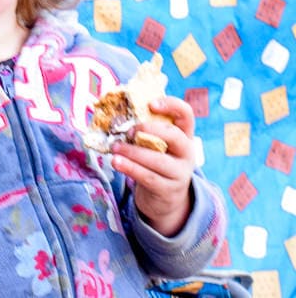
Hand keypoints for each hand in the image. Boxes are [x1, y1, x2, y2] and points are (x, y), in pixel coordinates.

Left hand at [111, 96, 195, 236]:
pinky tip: (116, 162)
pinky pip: (148, 177)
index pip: (186, 113)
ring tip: (115, 147)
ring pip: (158, 160)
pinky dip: (130, 168)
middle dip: (149, 130)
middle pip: (174, 136)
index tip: (151, 104)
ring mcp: (180, 172)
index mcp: (184, 134)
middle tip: (129, 131)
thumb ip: (145, 129)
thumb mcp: (156, 143)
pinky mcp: (168, 189)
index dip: (171, 105)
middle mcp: (187, 152)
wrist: (165, 198)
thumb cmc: (155, 160)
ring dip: (133, 152)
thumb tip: (116, 113)